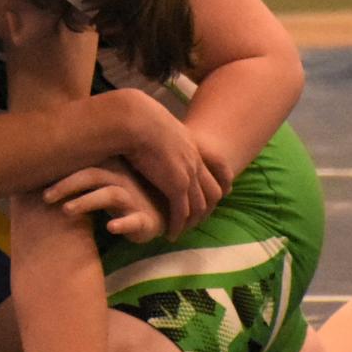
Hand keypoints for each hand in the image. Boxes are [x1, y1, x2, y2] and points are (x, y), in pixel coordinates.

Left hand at [43, 160, 165, 242]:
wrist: (162, 214)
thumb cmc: (124, 197)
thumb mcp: (101, 183)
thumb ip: (78, 176)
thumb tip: (36, 171)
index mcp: (107, 169)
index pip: (80, 163)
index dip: (58, 170)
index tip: (33, 179)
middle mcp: (119, 179)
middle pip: (91, 175)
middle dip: (66, 185)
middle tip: (45, 197)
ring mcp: (133, 199)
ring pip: (109, 195)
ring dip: (86, 202)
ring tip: (67, 210)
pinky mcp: (145, 220)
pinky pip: (134, 220)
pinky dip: (122, 224)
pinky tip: (110, 228)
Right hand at [118, 92, 224, 237]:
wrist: (137, 120)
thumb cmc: (138, 117)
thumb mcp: (157, 124)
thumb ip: (160, 132)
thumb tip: (148, 131)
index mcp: (192, 146)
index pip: (215, 171)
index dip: (214, 186)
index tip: (211, 197)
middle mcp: (195, 161)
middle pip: (212, 193)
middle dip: (206, 210)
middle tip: (194, 222)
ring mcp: (188, 175)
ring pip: (198, 206)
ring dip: (191, 222)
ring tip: (181, 231)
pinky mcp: (176, 186)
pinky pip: (181, 212)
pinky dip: (177, 225)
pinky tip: (170, 233)